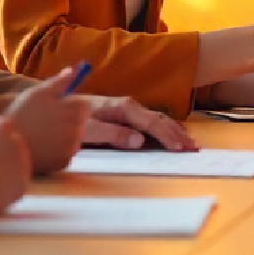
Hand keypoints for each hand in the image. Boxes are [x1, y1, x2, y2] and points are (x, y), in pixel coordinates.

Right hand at [3, 67, 92, 174]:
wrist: (7, 143)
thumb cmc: (22, 114)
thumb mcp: (38, 92)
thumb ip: (59, 82)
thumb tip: (73, 71)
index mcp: (73, 111)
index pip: (85, 105)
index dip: (72, 104)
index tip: (58, 106)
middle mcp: (76, 130)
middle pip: (81, 121)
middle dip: (69, 119)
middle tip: (48, 120)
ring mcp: (71, 148)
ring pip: (75, 137)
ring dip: (65, 134)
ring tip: (43, 133)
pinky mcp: (64, 162)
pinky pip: (67, 152)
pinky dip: (59, 149)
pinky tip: (43, 146)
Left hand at [79, 95, 197, 150]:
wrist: (59, 105)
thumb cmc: (72, 119)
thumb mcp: (88, 130)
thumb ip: (113, 134)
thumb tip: (140, 141)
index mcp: (123, 108)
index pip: (152, 123)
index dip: (168, 136)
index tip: (181, 149)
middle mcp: (130, 106)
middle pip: (160, 119)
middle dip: (178, 134)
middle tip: (194, 149)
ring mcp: (129, 109)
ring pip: (159, 119)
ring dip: (176, 131)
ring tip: (190, 144)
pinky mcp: (126, 114)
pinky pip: (152, 121)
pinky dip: (166, 129)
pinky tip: (173, 135)